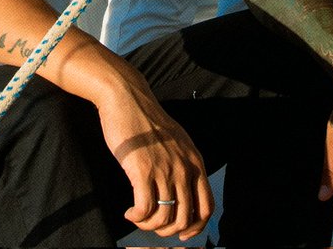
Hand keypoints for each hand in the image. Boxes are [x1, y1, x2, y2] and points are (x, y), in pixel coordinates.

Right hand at [95, 77, 213, 240]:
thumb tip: (182, 192)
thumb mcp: (176, 141)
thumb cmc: (146, 120)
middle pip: (185, 218)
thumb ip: (183, 163)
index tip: (181, 233)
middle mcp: (183, 167)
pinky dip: (136, 217)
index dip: (196, 227)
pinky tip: (130, 212)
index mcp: (194, 161)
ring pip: (164, 218)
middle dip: (168, 230)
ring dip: (149, 225)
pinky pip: (144, 210)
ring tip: (138, 217)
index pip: (207, 206)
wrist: (126, 98)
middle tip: (153, 225)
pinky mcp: (142, 170)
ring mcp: (164, 169)